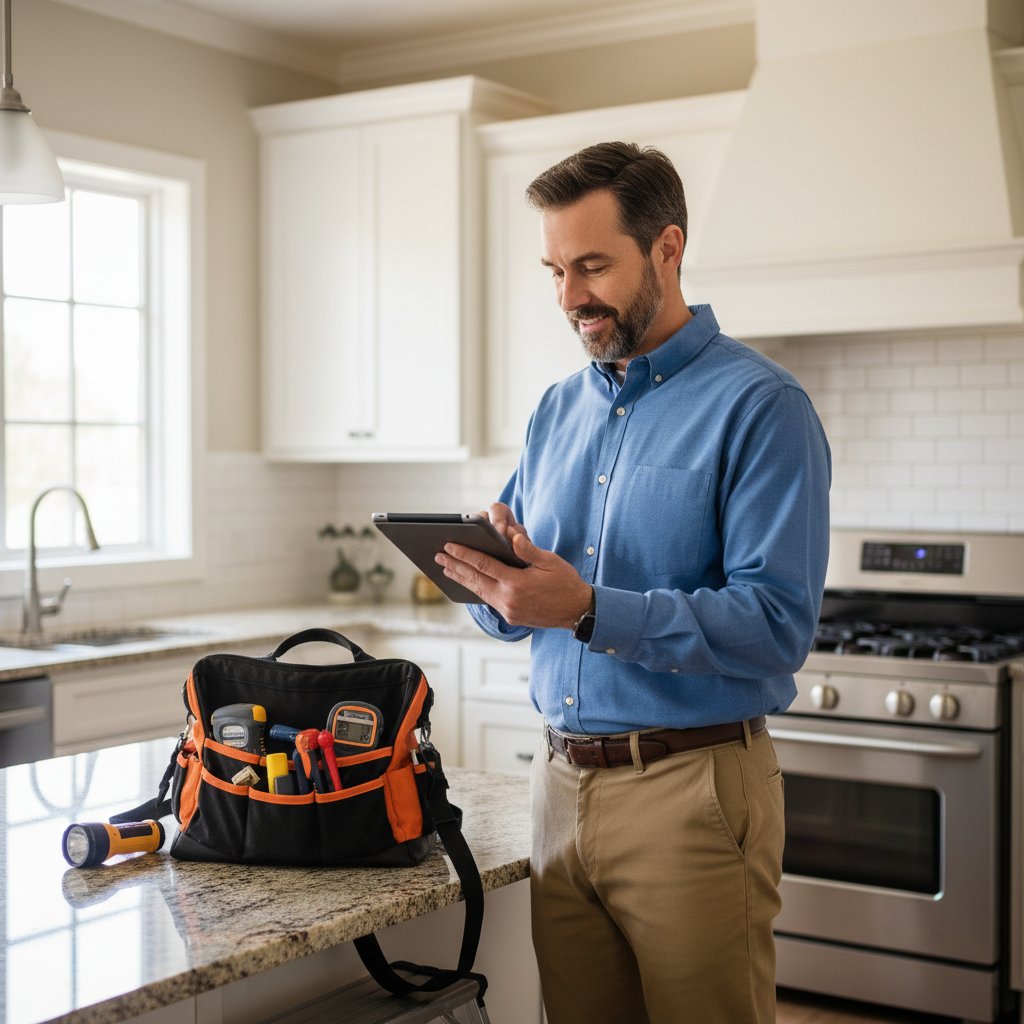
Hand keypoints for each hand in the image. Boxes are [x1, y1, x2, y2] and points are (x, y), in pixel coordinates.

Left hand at [436, 508, 591, 629]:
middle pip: (475, 580)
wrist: (577, 612)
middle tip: (438, 556)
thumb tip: (511, 536)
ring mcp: (508, 611)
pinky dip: (475, 589)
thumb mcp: (550, 561)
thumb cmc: (566, 582)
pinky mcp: (511, 617)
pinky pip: (488, 600)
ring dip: (461, 579)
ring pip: (478, 592)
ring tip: (446, 569)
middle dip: (455, 566)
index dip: (464, 555)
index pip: (484, 565)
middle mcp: (508, 599)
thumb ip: (528, 549)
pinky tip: (468, 583)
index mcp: (517, 583)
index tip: (449, 546)